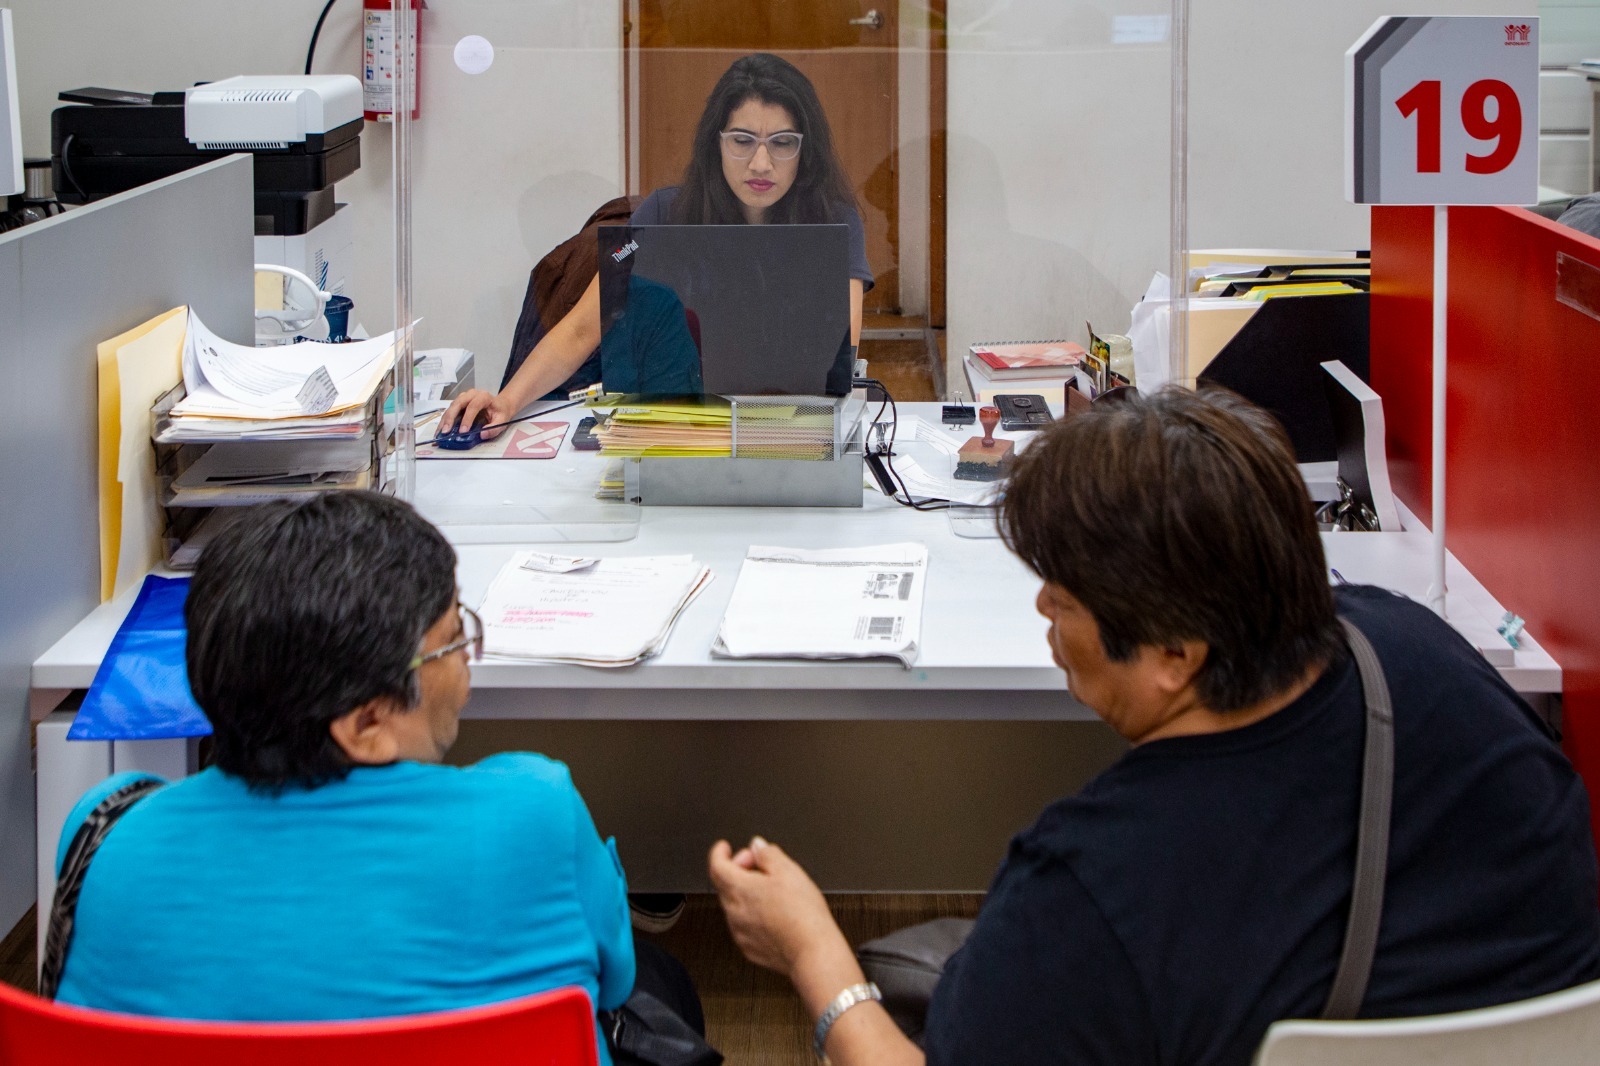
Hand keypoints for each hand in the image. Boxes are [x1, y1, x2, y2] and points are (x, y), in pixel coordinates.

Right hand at [437, 388, 511, 439]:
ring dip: (445, 419)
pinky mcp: (459, 402)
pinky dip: (445, 420)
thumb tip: (482, 434)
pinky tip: (441, 429)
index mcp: (483, 396)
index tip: (463, 431)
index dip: (467, 419)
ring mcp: (464, 397)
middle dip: (450, 418)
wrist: (500, 404)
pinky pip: (450, 410)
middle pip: (458, 404)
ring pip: (451, 406)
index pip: (473, 406)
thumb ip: (494, 428)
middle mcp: (471, 394)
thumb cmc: (501, 411)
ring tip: (441, 432)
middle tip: (446, 431)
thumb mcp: (503, 420)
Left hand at [708, 836, 850, 981]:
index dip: (719, 853)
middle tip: (759, 866)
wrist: (813, 951)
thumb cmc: (803, 914)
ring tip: (773, 891)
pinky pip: (744, 926)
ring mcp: (741, 932)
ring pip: (735, 906)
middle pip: (725, 884)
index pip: (716, 866)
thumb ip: (768, 853)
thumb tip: (758, 846)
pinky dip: (753, 916)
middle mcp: (734, 912)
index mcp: (739, 889)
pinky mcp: (750, 948)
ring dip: (746, 894)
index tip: (724, 848)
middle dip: (739, 870)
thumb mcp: (789, 870)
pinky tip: (775, 913)